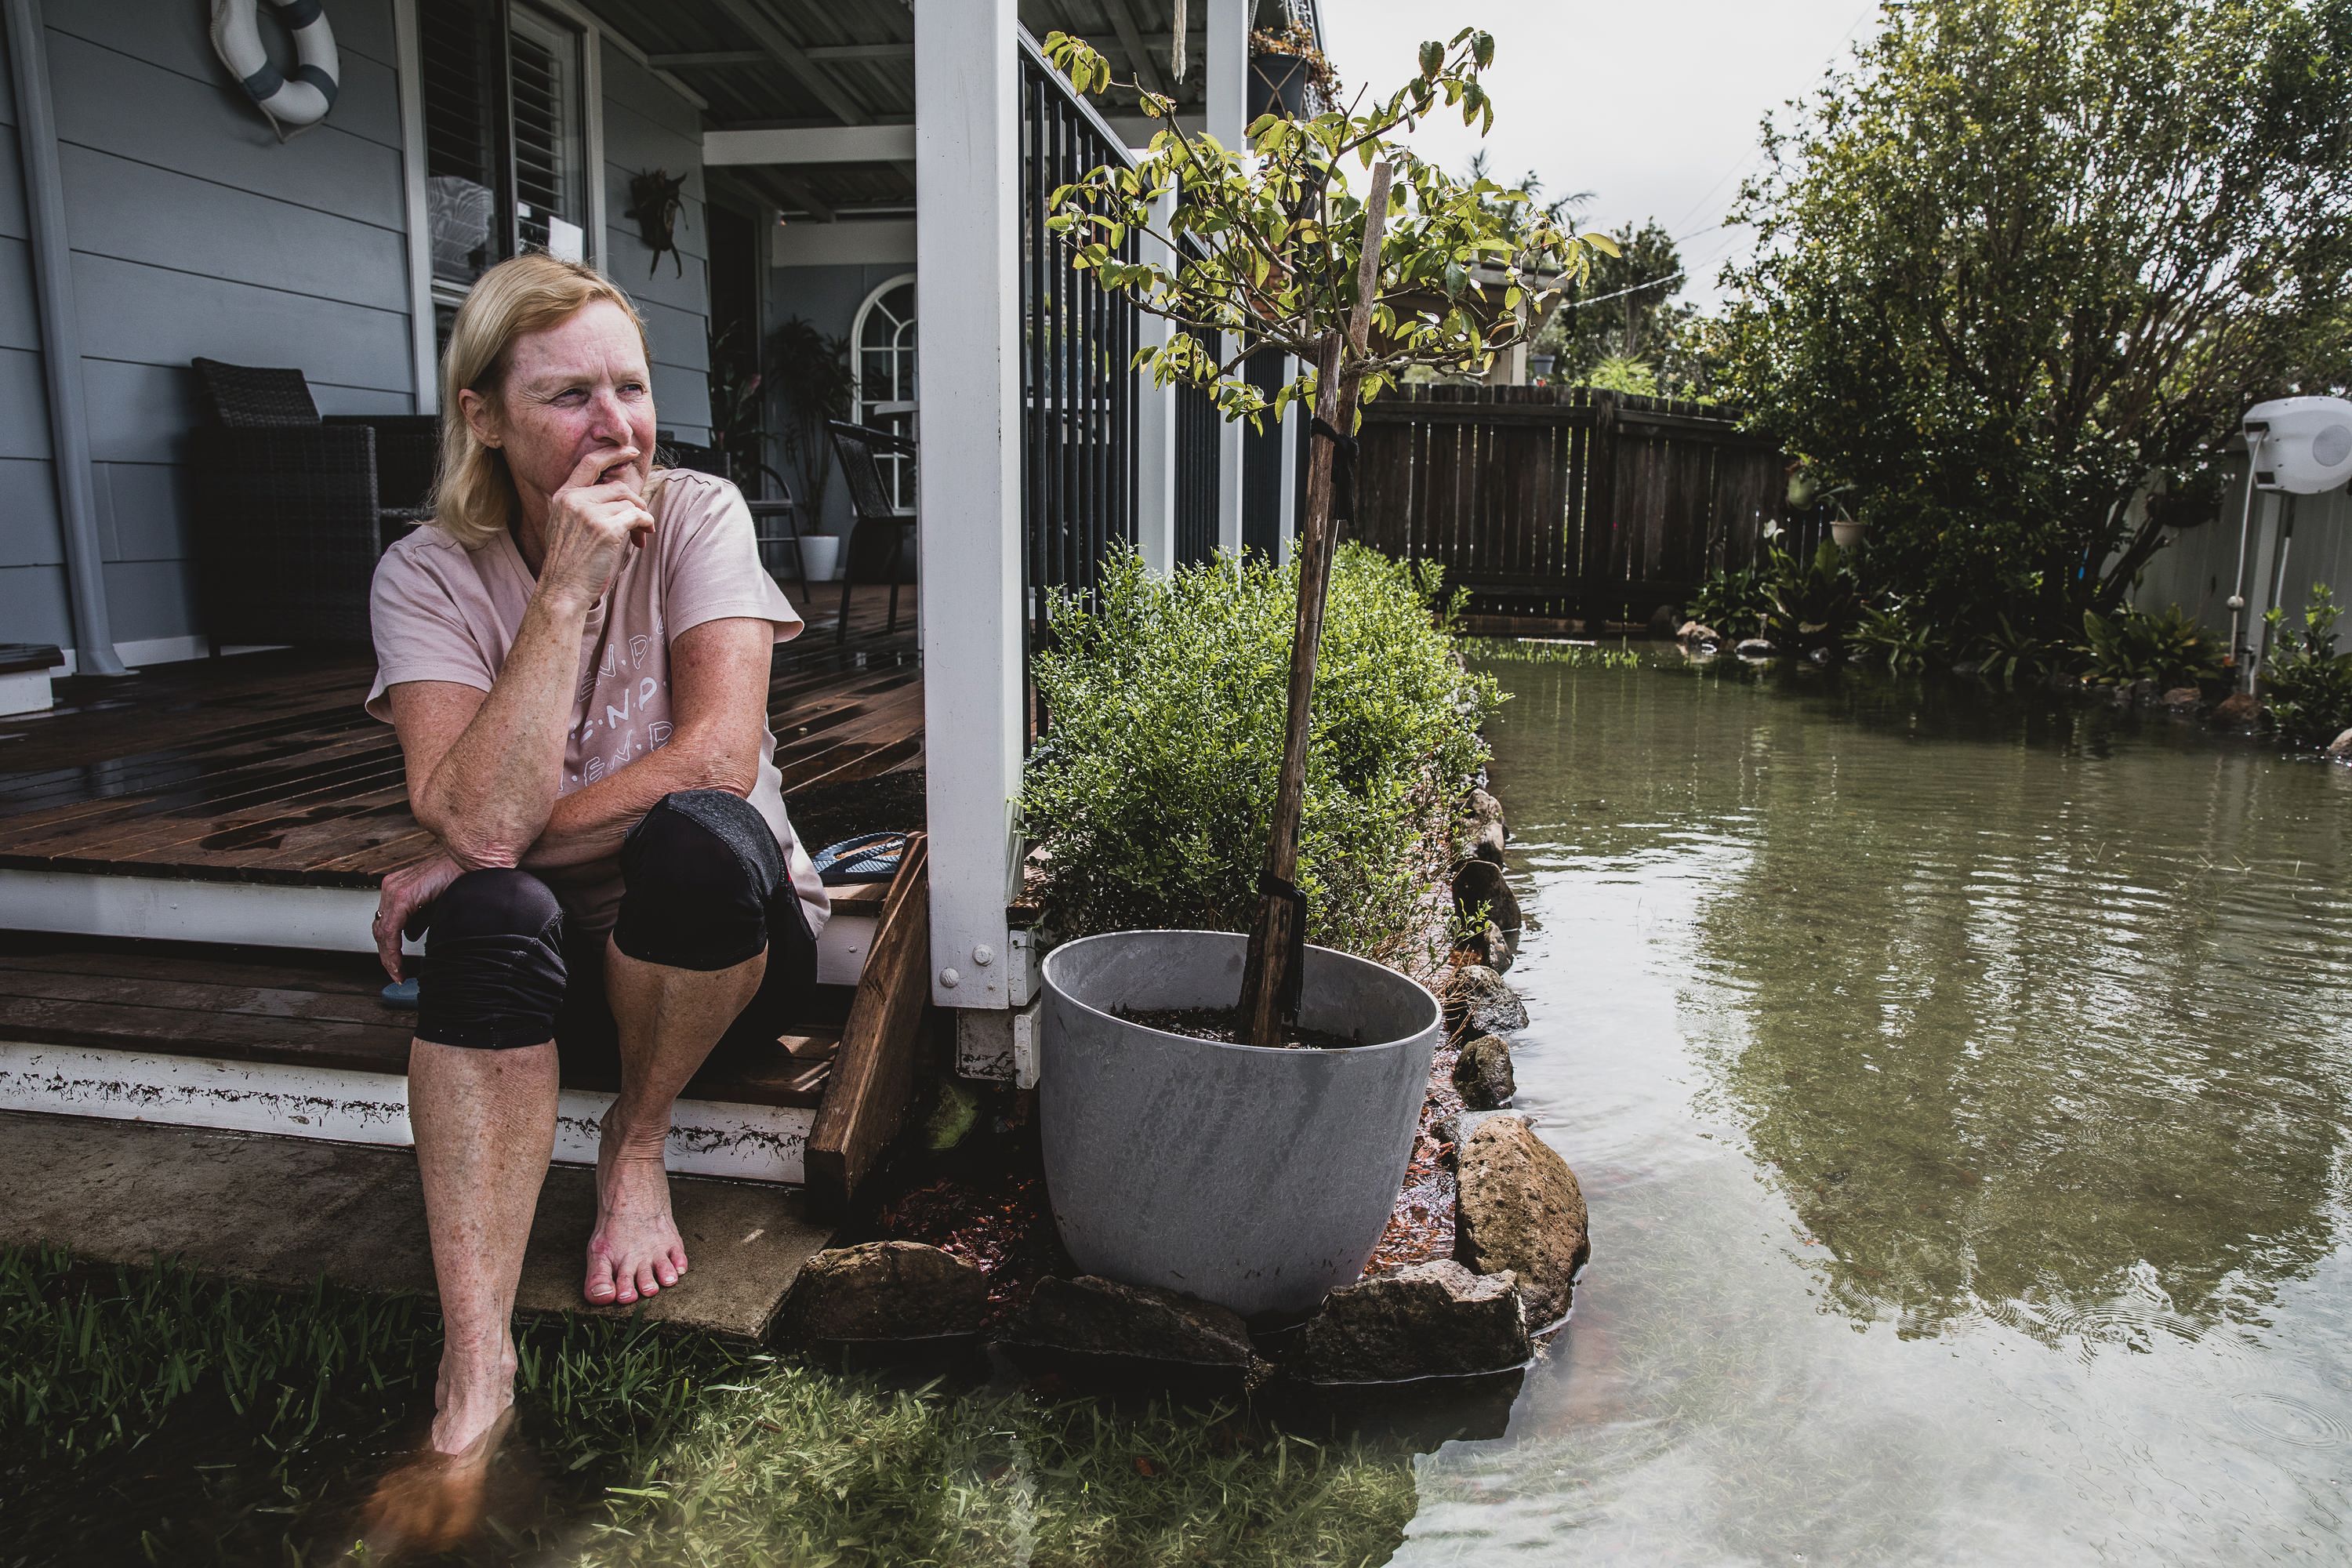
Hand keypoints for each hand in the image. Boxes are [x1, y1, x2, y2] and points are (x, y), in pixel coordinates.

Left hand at [376, 851, 464, 981]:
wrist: (477, 864)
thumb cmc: (462, 878)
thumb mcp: (436, 903)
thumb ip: (420, 918)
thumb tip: (410, 935)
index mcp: (399, 887)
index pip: (386, 923)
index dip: (389, 948)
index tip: (396, 967)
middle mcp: (392, 887)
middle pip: (380, 929)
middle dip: (387, 955)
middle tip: (396, 973)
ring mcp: (394, 889)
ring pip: (381, 931)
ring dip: (388, 956)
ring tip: (398, 972)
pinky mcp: (402, 895)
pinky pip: (390, 930)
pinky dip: (392, 950)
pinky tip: (397, 964)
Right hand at [536, 444, 653, 608]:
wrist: (563, 590)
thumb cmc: (569, 563)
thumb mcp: (565, 525)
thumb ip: (583, 505)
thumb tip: (618, 494)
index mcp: (563, 496)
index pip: (590, 463)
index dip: (613, 454)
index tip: (630, 451)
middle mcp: (574, 500)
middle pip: (618, 487)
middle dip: (635, 503)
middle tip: (641, 523)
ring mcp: (589, 513)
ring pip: (629, 502)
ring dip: (641, 518)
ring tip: (641, 535)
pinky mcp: (606, 529)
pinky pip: (637, 516)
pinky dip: (645, 525)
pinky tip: (642, 538)